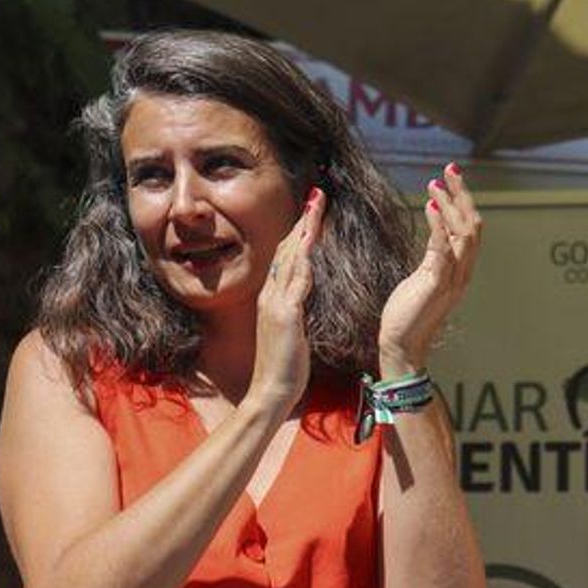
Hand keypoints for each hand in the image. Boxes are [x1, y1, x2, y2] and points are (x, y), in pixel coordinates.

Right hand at [247, 187, 325, 410]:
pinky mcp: (285, 315)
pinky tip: (312, 242)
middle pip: (288, 248)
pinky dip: (304, 259)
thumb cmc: (285, 366)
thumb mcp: (292, 332)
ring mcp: (276, 304)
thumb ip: (295, 311)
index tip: (313, 211)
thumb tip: (302, 297)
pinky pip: (297, 281)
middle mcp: (272, 295)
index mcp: (274, 298)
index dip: (300, 232)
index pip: (287, 256)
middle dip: (304, 220)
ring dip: (305, 230)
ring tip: (317, 206)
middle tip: (317, 195)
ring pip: (291, 257)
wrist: (270, 391)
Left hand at [377, 163, 480, 377]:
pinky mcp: (436, 283)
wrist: (401, 345)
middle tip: (450, 169)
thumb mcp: (425, 277)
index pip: (470, 229)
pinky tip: (428, 205)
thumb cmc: (408, 314)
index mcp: (461, 270)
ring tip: (436, 183)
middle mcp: (462, 272)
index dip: (464, 202)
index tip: (451, 179)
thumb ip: (435, 254)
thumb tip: (437, 228)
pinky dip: (438, 223)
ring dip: (450, 204)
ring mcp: (452, 278)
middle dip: (463, 194)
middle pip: (473, 225)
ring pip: (463, 232)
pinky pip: (442, 247)